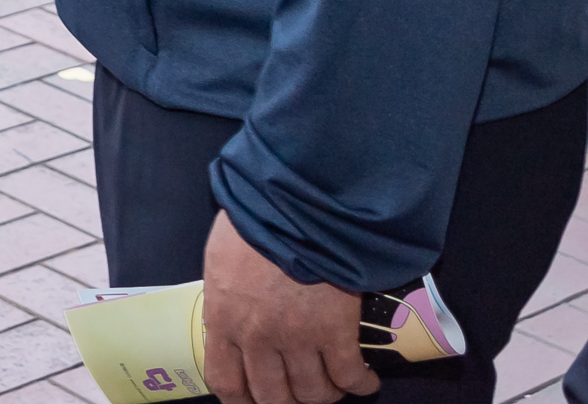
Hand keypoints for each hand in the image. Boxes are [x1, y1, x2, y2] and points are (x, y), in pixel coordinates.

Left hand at [201, 213, 377, 403]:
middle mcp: (258, 339)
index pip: (226, 382)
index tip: (252, 401)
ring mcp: (298, 339)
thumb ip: (227, 298)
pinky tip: (365, 380)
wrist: (294, 203)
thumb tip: (234, 316)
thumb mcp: (221, 261)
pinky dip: (360, 385)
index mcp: (224, 320)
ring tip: (332, 384)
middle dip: (286, 400)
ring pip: (312, 393)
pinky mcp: (336, 332)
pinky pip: (349, 377)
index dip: (241, 401)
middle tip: (298, 391)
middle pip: (273, 397)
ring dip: (324, 394)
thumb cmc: (252, 222)